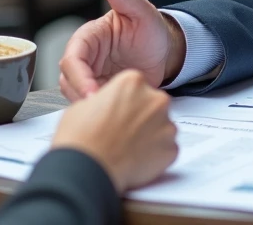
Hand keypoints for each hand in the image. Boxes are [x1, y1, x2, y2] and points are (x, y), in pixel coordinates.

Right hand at [51, 69, 178, 192]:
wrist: (86, 170)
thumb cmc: (81, 139)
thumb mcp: (85, 104)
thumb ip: (108, 98)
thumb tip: (110, 105)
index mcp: (133, 82)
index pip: (135, 87)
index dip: (124, 103)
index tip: (117, 114)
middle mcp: (155, 99)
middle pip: (152, 105)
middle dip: (141, 117)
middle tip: (122, 133)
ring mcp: (166, 124)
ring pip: (161, 127)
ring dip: (149, 136)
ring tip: (126, 149)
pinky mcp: (171, 149)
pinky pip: (166, 149)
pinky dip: (154, 156)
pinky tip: (134, 161)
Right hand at [59, 0, 186, 100]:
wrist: (167, 52)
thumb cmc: (151, 27)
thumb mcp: (137, 7)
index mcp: (87, 38)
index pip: (72, 59)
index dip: (80, 77)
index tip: (94, 92)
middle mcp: (84, 59)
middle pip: (70, 82)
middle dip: (84, 97)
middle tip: (106, 111)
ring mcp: (91, 78)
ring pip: (78, 97)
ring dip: (93, 106)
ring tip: (117, 112)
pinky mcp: (101, 94)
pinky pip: (93, 107)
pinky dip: (102, 112)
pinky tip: (118, 117)